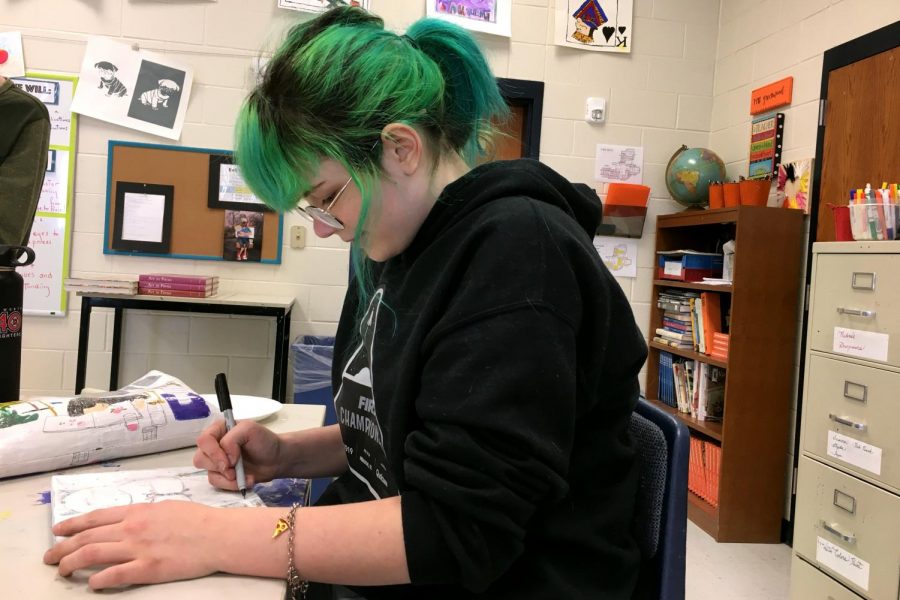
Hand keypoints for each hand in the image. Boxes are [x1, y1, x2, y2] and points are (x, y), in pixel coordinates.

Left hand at [43, 501, 224, 588]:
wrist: (217, 534)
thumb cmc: (198, 519)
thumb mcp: (166, 508)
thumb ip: (143, 515)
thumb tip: (128, 522)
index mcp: (137, 511)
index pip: (95, 517)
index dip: (72, 524)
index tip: (58, 530)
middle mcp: (132, 528)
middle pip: (86, 537)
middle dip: (62, 548)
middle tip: (49, 557)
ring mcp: (138, 549)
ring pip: (92, 555)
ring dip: (71, 564)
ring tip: (62, 572)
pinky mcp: (148, 569)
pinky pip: (114, 575)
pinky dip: (97, 580)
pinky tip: (90, 583)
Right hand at [193, 419, 282, 489]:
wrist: (277, 459)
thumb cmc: (264, 441)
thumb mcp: (250, 429)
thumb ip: (232, 439)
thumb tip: (226, 459)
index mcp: (218, 430)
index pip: (203, 441)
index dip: (214, 453)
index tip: (230, 461)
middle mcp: (214, 445)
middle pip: (201, 458)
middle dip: (219, 467)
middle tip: (235, 470)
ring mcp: (217, 462)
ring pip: (208, 473)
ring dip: (226, 478)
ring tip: (244, 476)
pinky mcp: (223, 475)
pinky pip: (217, 483)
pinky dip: (231, 485)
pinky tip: (247, 480)